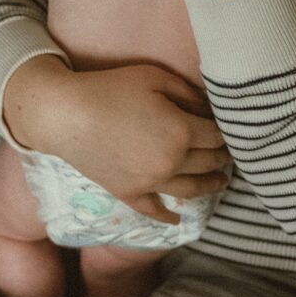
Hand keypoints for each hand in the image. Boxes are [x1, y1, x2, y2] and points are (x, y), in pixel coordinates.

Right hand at [3, 56, 229, 222]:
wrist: (66, 115)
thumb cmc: (110, 88)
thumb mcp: (155, 77)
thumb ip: (187, 93)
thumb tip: (207, 110)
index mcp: (182, 132)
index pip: (216, 136)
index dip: (225, 133)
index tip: (229, 131)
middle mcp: (172, 162)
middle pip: (208, 163)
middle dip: (222, 158)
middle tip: (229, 154)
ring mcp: (150, 182)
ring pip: (190, 189)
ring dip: (209, 186)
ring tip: (220, 182)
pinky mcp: (128, 193)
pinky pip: (154, 210)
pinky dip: (168, 216)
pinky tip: (178, 219)